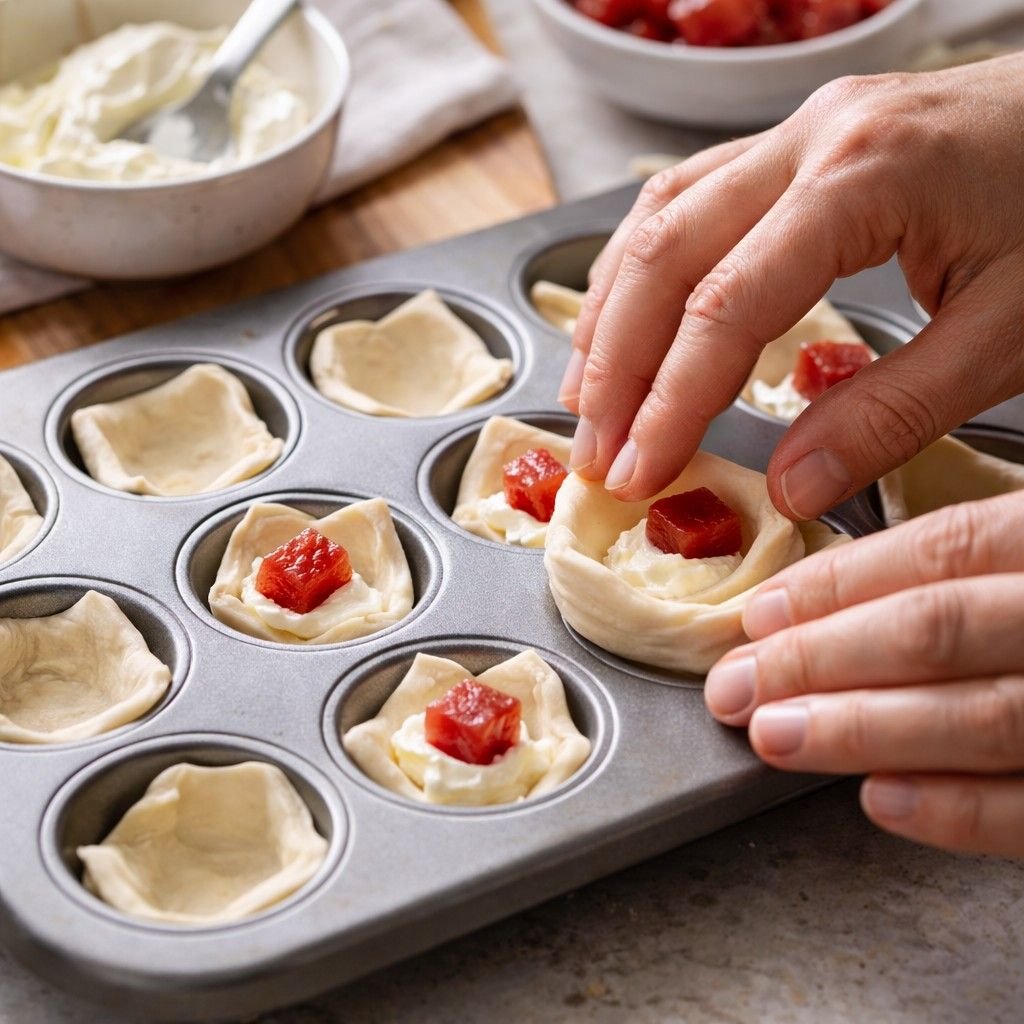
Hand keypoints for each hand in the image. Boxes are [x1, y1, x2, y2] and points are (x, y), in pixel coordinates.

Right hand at [559, 54, 1023, 518]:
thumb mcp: (1010, 335)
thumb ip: (890, 415)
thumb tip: (787, 488)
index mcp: (864, 178)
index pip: (726, 306)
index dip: (668, 401)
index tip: (635, 472)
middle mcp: (812, 138)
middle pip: (666, 255)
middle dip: (615, 365)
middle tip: (594, 450)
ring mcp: (801, 131)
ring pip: (661, 218)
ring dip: (612, 314)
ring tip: (586, 398)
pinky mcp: (802, 143)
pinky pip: (690, 198)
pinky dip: (645, 270)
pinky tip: (626, 319)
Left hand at [703, 490, 1023, 857]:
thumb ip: (986, 559)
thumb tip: (841, 597)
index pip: (946, 549)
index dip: (840, 583)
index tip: (761, 614)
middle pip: (943, 628)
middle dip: (822, 659)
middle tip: (738, 685)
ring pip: (988, 716)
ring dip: (866, 729)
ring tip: (776, 737)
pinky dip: (963, 811)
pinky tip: (884, 803)